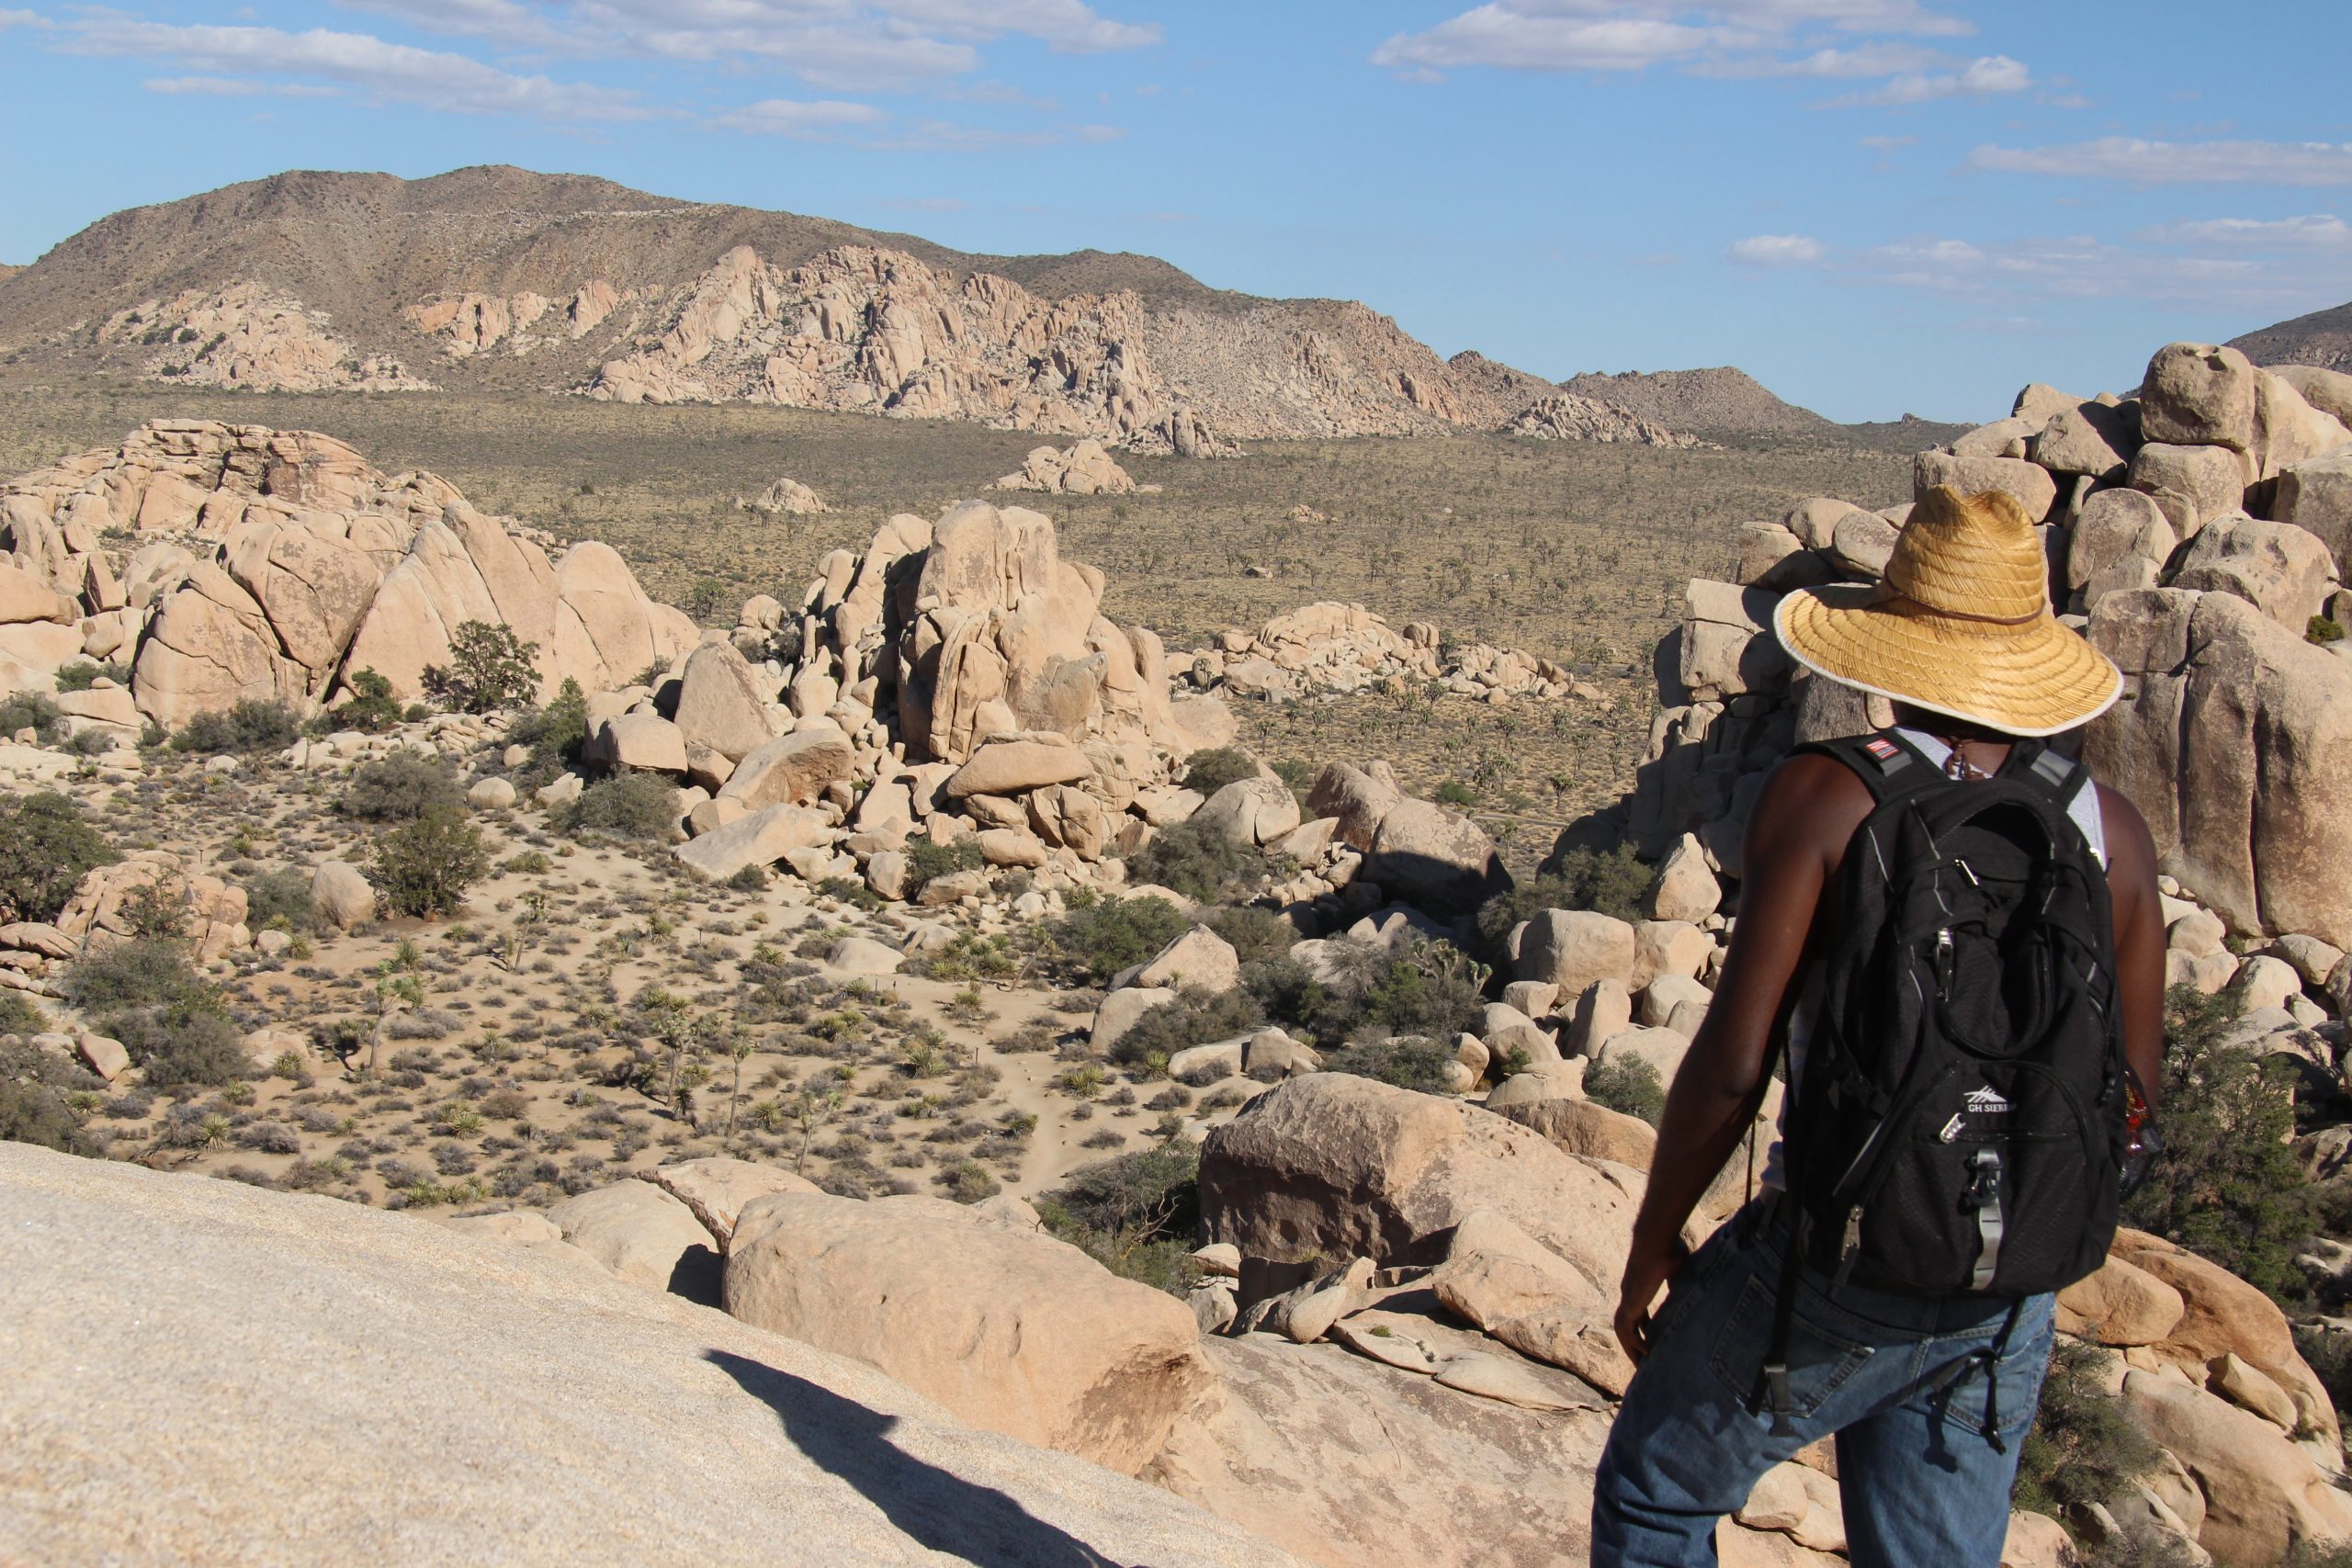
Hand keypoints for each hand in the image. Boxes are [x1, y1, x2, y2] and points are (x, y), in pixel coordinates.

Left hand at [1615, 1234, 1693, 1365]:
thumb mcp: (1678, 1272)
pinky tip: (1647, 1353)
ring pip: (1623, 1331)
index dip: (1644, 1328)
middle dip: (1634, 1344)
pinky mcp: (1629, 1301)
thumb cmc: (1669, 1249)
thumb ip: (1679, 1285)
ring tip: (1641, 1366)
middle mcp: (1630, 1294)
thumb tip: (1689, 1297)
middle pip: (1628, 1326)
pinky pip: (1627, 1329)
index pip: (1638, 1313)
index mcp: (1639, 1287)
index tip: (1652, 1341)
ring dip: (1631, 1348)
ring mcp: (1627, 1298)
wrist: (1656, 1241)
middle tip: (1642, 1362)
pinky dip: (1635, 1342)